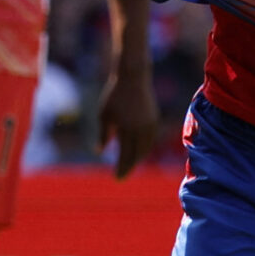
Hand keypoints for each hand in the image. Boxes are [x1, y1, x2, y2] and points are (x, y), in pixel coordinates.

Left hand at [96, 62, 159, 179]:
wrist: (133, 77)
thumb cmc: (114, 96)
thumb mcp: (104, 115)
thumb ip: (103, 135)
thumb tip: (99, 152)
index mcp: (127, 129)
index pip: (125, 155)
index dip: (121, 168)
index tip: (116, 177)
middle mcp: (141, 129)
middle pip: (137, 155)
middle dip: (129, 166)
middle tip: (121, 175)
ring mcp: (150, 124)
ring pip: (146, 149)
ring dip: (137, 158)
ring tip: (128, 165)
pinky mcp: (155, 120)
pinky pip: (150, 140)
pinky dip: (144, 148)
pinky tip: (137, 152)